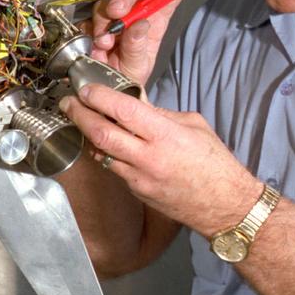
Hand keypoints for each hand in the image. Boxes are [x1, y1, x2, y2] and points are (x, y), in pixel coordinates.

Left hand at [60, 84, 262, 237]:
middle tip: (68, 104)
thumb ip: (161, 115)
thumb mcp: (193, 126)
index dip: (98, 97)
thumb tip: (137, 104)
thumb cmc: (215, 164)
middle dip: (80, 115)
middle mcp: (149, 157)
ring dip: (89, 136)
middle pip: (102, 133)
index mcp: (165, 135)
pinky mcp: (138, 192)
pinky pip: (115, 169)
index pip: (122, 110)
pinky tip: (104, 145)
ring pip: (102, 153)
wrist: (225, 205)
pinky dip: (106, 154)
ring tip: (81, 121)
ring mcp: (140, 178)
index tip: (85, 89)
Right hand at [88, 0, 186, 85]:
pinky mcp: (91, 26)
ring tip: (106, 44)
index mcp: (153, 22)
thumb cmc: (127, 78)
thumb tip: (139, 26)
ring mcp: (110, 19)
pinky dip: (90, 32)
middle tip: (118, 12)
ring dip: (104, 21)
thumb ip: (138, 48)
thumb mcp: (138, 67)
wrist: (103, 94)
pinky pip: (87, 20)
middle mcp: (132, 16)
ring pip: (105, 4)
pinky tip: (95, 47)